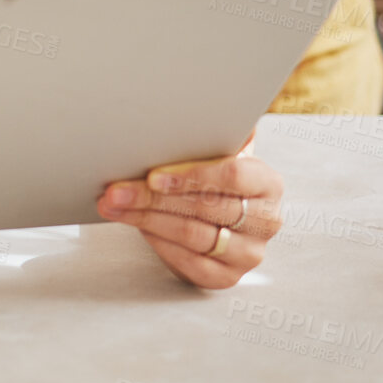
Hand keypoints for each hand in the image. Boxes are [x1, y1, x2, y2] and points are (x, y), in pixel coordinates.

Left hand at [95, 140, 283, 288]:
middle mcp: (266, 221)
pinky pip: (189, 263)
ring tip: (114, 205)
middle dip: (153, 198)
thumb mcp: (216, 153)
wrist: (215, 213)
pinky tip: (138, 227)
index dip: (191, 176)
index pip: (233, 175)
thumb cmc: (211, 178)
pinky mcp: (228, 278)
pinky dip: (159, 243)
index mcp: (268, 183)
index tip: (152, 175)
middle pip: (205, 207)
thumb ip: (210, 135)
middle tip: (116, 190)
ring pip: (193, 235)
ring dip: (146, 219)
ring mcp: (249, 253)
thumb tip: (191, 105)